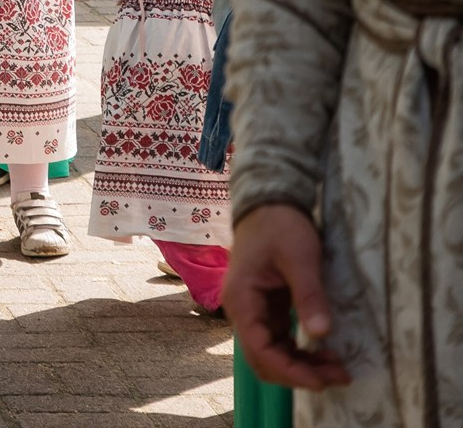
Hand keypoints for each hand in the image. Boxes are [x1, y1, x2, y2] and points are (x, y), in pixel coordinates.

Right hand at [226, 204, 352, 390]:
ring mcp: (255, 311)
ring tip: (338, 369)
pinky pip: (280, 341)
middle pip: (264, 359)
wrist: (269, 203)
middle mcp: (243, 311)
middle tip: (339, 376)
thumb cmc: (280, 226)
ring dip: (301, 366)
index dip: (290, 370)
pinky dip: (301, 353)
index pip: (260, 350)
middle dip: (299, 373)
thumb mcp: (299, 257)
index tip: (323, 379)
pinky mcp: (268, 308)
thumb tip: (321, 334)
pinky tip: (325, 353)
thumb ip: (308, 295)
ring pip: (273, 353)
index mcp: (242, 300)